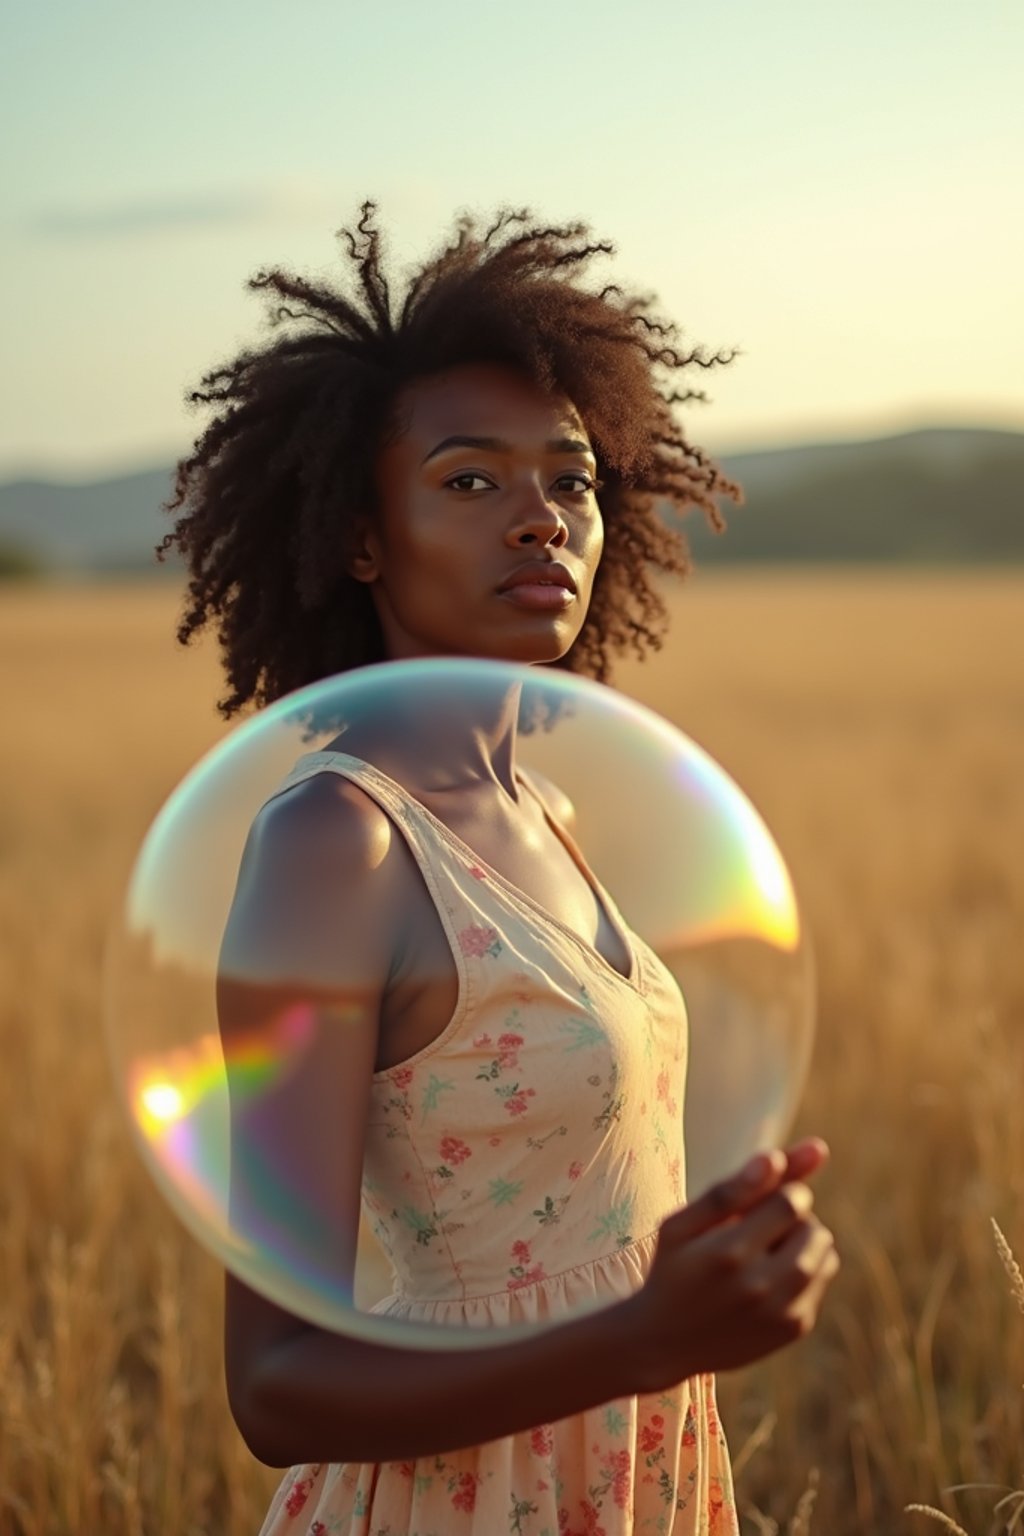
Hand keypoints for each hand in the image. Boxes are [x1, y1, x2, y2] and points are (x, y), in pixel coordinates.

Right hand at [622, 1137, 839, 1391]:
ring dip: (805, 1242)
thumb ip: (730, 1189)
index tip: (764, 1195)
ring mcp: (781, 1314)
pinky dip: (805, 1271)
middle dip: (795, 1217)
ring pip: (825, 1255)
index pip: (790, 1202)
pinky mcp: (794, 1329)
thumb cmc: (671, 1269)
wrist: (665, 1341)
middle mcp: (761, 1287)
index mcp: (729, 1253)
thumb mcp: (681, 1225)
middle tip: (762, 1224)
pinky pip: (821, 1282)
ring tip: (768, 1248)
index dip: (783, 1189)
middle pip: (814, 1230)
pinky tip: (771, 1276)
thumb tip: (775, 1157)